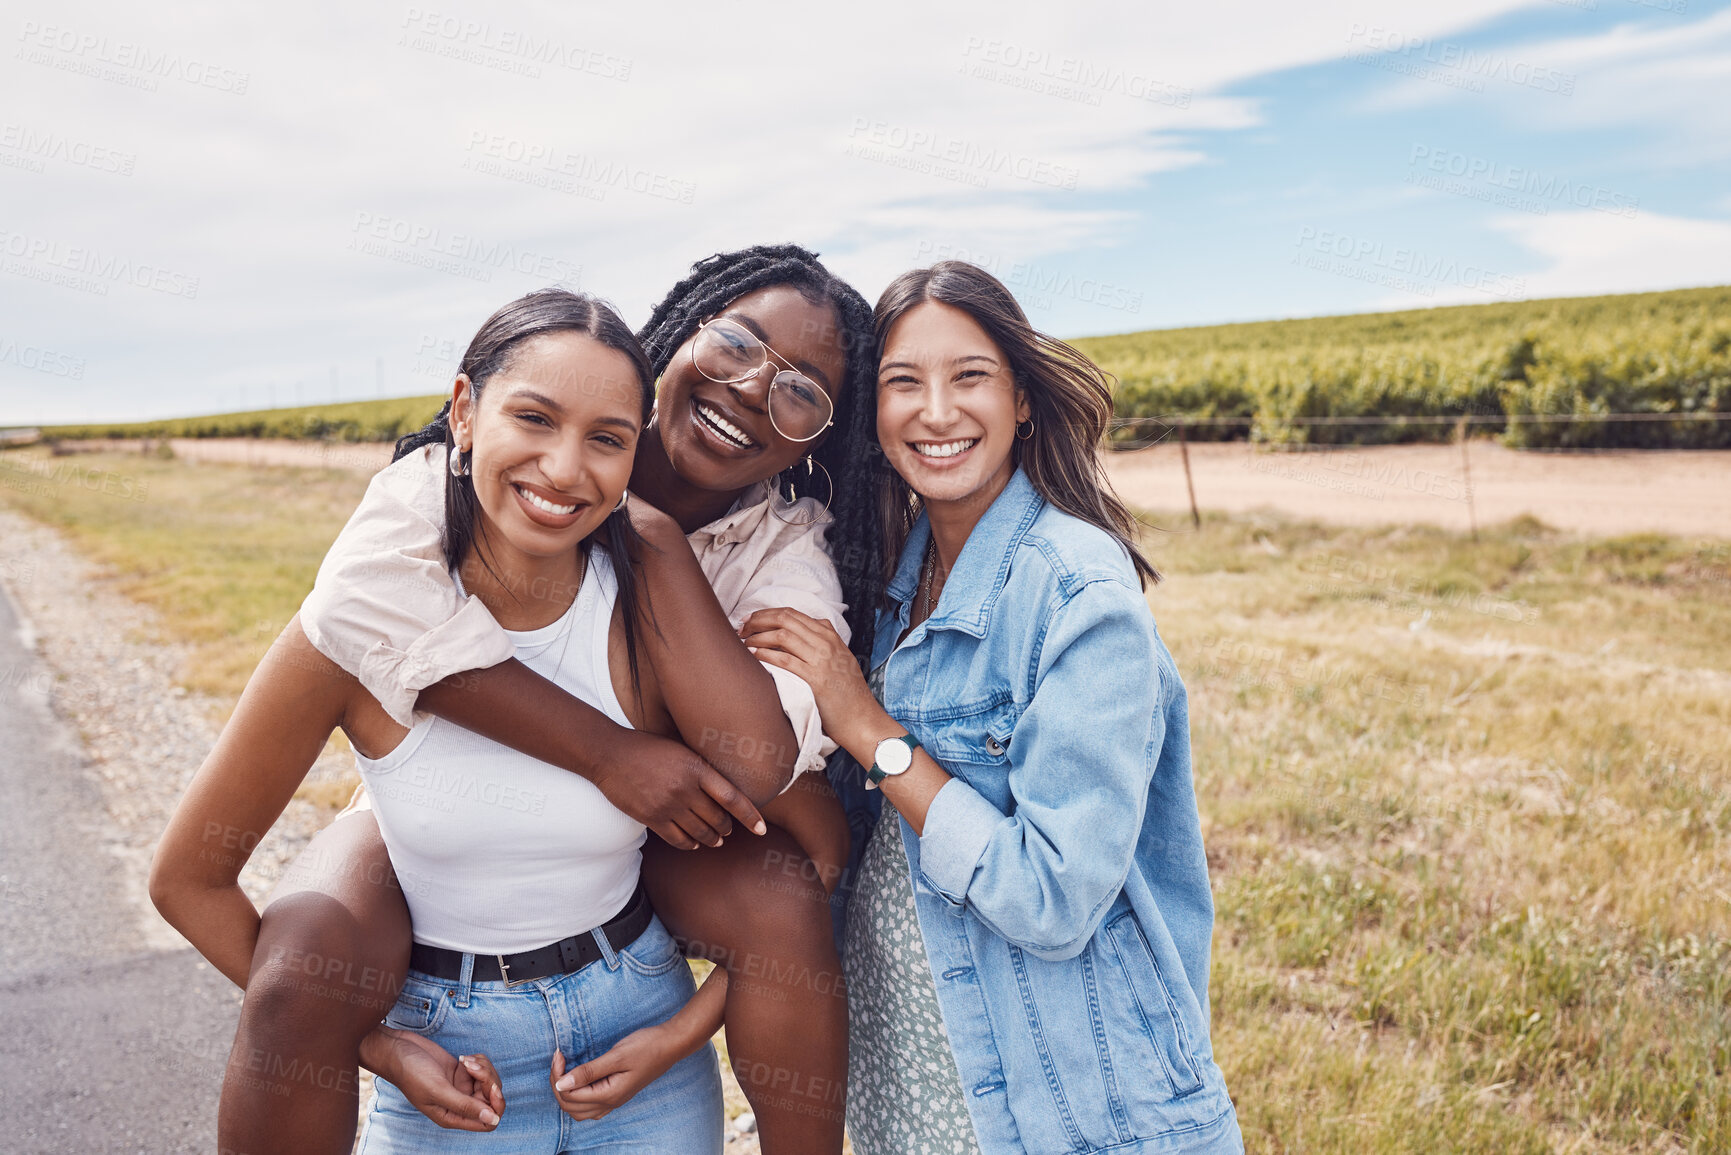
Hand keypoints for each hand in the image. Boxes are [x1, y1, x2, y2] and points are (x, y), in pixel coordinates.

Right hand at [360, 1026, 503, 1130]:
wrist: (398, 1050)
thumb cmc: (411, 1072)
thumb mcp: (438, 1090)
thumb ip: (465, 1106)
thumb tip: (493, 1120)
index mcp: (453, 1117)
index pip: (488, 1122)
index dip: (496, 1106)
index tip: (491, 1087)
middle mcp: (459, 1105)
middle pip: (491, 1099)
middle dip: (488, 1079)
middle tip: (471, 1066)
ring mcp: (461, 1087)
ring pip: (489, 1081)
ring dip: (483, 1067)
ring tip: (465, 1060)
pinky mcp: (461, 1072)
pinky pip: (483, 1068)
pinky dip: (478, 1061)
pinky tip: (463, 1057)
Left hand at [550, 1025, 683, 1120]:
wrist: (671, 1044)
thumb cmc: (647, 1046)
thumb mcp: (616, 1056)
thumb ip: (588, 1071)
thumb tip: (561, 1083)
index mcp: (609, 1095)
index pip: (569, 1095)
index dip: (558, 1075)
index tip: (559, 1053)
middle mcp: (610, 1103)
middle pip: (570, 1106)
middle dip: (558, 1084)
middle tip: (559, 1059)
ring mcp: (614, 1100)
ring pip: (579, 1110)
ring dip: (566, 1092)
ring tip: (565, 1069)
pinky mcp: (617, 1094)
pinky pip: (590, 1106)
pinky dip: (578, 1096)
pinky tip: (579, 1079)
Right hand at [590, 728, 766, 850]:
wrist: (610, 754)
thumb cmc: (647, 747)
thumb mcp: (680, 749)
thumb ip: (700, 768)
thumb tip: (721, 785)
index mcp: (697, 768)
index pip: (732, 798)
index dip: (750, 816)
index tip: (761, 829)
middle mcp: (685, 789)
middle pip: (718, 818)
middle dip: (727, 828)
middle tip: (729, 830)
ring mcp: (668, 805)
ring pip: (699, 832)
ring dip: (711, 839)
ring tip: (716, 841)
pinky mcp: (651, 818)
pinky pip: (677, 839)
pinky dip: (689, 844)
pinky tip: (693, 844)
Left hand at [740, 608, 883, 751]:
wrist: (861, 719)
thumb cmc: (847, 693)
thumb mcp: (840, 658)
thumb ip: (822, 642)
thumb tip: (798, 631)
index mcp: (830, 635)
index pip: (792, 613)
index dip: (767, 613)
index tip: (750, 619)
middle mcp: (826, 643)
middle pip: (785, 619)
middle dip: (758, 620)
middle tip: (741, 628)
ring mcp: (822, 659)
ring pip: (783, 636)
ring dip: (758, 636)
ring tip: (743, 642)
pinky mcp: (815, 679)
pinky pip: (785, 660)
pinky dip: (765, 654)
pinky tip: (753, 655)